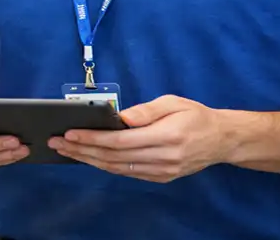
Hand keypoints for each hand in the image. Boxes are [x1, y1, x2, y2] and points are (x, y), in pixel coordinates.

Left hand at [49, 95, 229, 182]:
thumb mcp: (173, 102)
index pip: (120, 141)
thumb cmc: (195, 116)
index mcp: (167, 136)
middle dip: (82, 150)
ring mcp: (163, 171)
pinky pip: (127, 173)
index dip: (92, 138)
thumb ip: (145, 110)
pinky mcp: (161, 177)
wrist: (222, 140)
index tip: (70, 133)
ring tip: (66, 151)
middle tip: (57, 142)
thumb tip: (119, 117)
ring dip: (89, 160)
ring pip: (118, 168)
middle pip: (114, 157)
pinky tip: (89, 158)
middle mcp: (164, 158)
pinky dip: (105, 166)